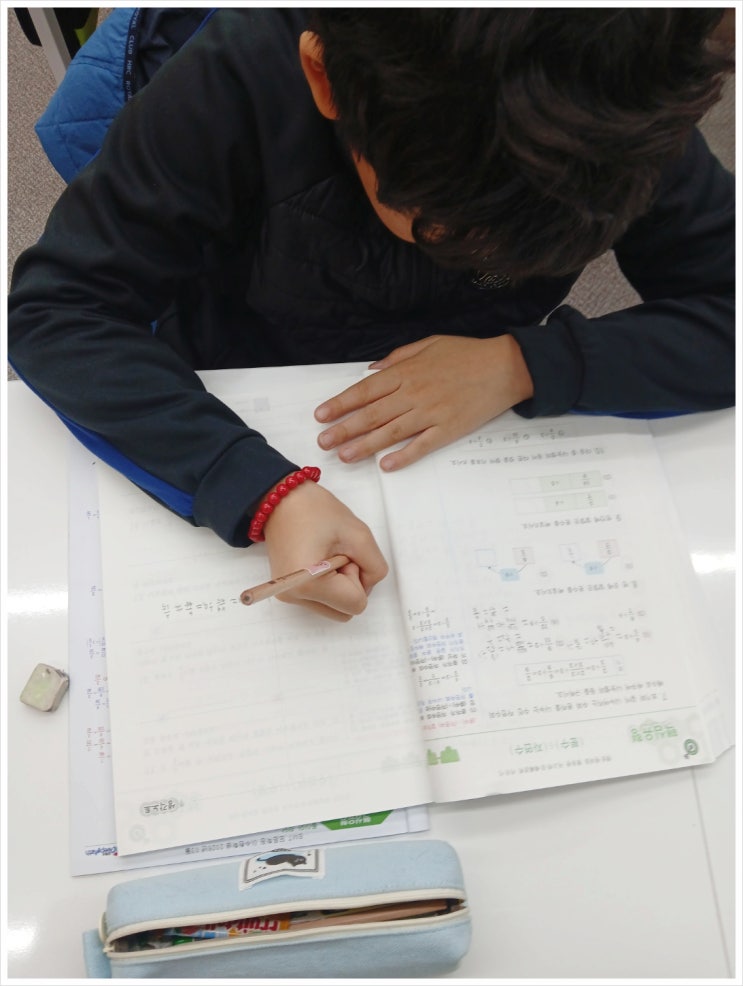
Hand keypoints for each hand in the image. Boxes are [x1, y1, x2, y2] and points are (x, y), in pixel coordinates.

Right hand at [262, 480, 387, 621]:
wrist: (281, 500)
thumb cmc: (314, 510)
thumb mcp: (359, 534)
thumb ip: (375, 568)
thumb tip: (369, 585)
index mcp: (308, 584)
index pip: (356, 604)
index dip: (357, 576)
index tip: (343, 553)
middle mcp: (294, 596)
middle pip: (345, 611)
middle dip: (349, 584)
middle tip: (337, 554)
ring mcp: (289, 596)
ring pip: (335, 607)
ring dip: (339, 584)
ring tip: (326, 554)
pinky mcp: (288, 591)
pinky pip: (322, 599)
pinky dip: (328, 584)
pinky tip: (318, 559)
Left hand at [314, 334, 533, 469]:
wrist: (505, 367)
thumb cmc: (467, 353)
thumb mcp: (429, 344)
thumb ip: (397, 358)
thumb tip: (371, 371)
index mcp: (407, 372)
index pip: (365, 391)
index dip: (341, 404)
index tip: (322, 415)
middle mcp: (414, 393)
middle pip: (371, 414)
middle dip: (344, 429)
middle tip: (323, 442)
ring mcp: (431, 413)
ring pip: (390, 432)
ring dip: (364, 446)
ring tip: (344, 456)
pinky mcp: (448, 430)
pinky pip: (421, 446)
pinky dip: (402, 456)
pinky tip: (386, 466)